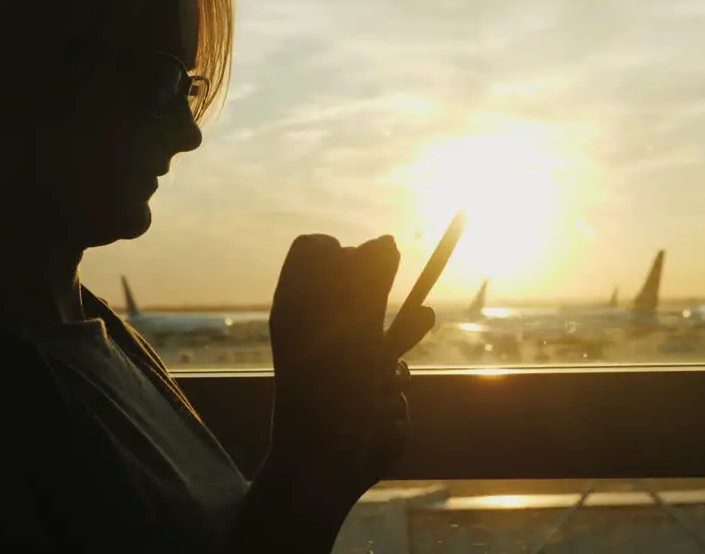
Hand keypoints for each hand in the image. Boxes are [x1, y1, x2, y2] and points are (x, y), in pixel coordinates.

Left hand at [265, 233, 421, 509]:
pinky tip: (376, 414)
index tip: (376, 268)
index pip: (317, 250)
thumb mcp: (354, 323)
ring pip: (385, 347)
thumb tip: (386, 241)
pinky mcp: (358, 402)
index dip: (347, 251)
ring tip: (375, 387)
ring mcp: (339, 369)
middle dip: (390, 321)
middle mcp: (315, 333)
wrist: (323, 464)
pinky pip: (388, 384)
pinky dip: (388, 398)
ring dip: (391, 367)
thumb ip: (371, 279)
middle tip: (407, 328)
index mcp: (296, 306)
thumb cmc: (331, 388)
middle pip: (363, 297)